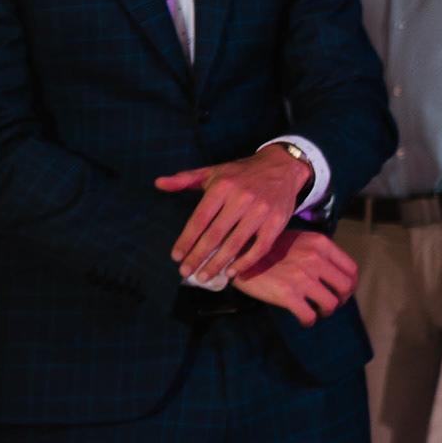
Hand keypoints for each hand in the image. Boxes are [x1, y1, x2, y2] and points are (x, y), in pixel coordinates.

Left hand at [155, 145, 315, 284]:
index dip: (186, 240)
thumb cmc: (242, 173)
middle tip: (186, 272)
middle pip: (215, 234)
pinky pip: (260, 248)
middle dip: (198, 256)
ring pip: (236, 244)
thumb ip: (185, 179)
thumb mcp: (214, 171)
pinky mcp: (278, 221)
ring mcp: (262, 210)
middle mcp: (242, 197)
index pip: (200, 218)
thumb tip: (158, 183)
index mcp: (223, 185)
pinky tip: (232, 272)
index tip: (176, 257)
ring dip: (218, 264)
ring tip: (204, 276)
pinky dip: (245, 262)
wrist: (283, 166)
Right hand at [231, 225, 360, 325]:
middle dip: (340, 300)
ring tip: (316, 312)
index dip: (350, 285)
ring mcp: (302, 276)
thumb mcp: (298, 240)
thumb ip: (318, 253)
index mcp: (320, 244)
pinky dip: (309, 321)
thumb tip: (334, 273)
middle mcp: (315, 258)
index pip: (351, 269)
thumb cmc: (268, 248)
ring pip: (331, 304)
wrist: (237, 253)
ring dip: (326, 312)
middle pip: (346, 288)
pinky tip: (302, 319)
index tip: (341, 293)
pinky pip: (309, 315)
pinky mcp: (287, 293)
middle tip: (329, 305)